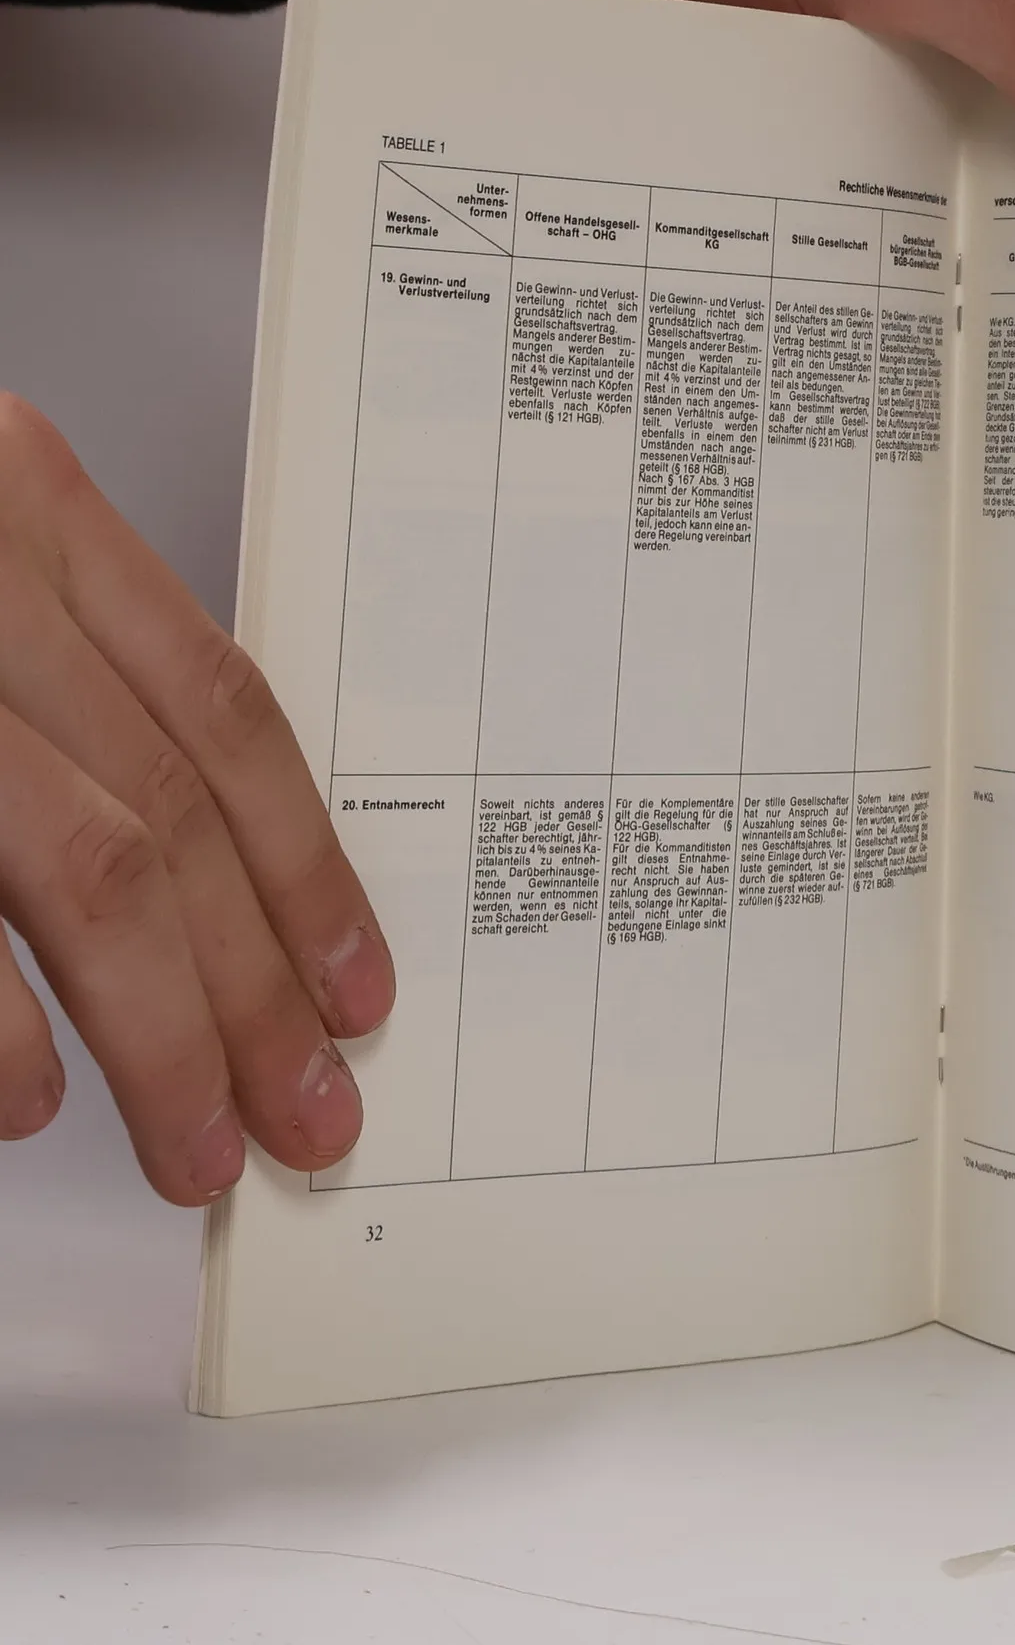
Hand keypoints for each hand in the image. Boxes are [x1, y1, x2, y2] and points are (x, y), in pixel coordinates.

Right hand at [0, 395, 393, 1202]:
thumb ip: (60, 674)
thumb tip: (195, 876)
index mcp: (20, 498)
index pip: (222, 714)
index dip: (306, 868)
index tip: (351, 987)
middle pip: (167, 817)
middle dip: (252, 991)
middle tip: (303, 1113)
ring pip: (84, 870)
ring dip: (159, 1034)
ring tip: (197, 1146)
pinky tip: (25, 1106)